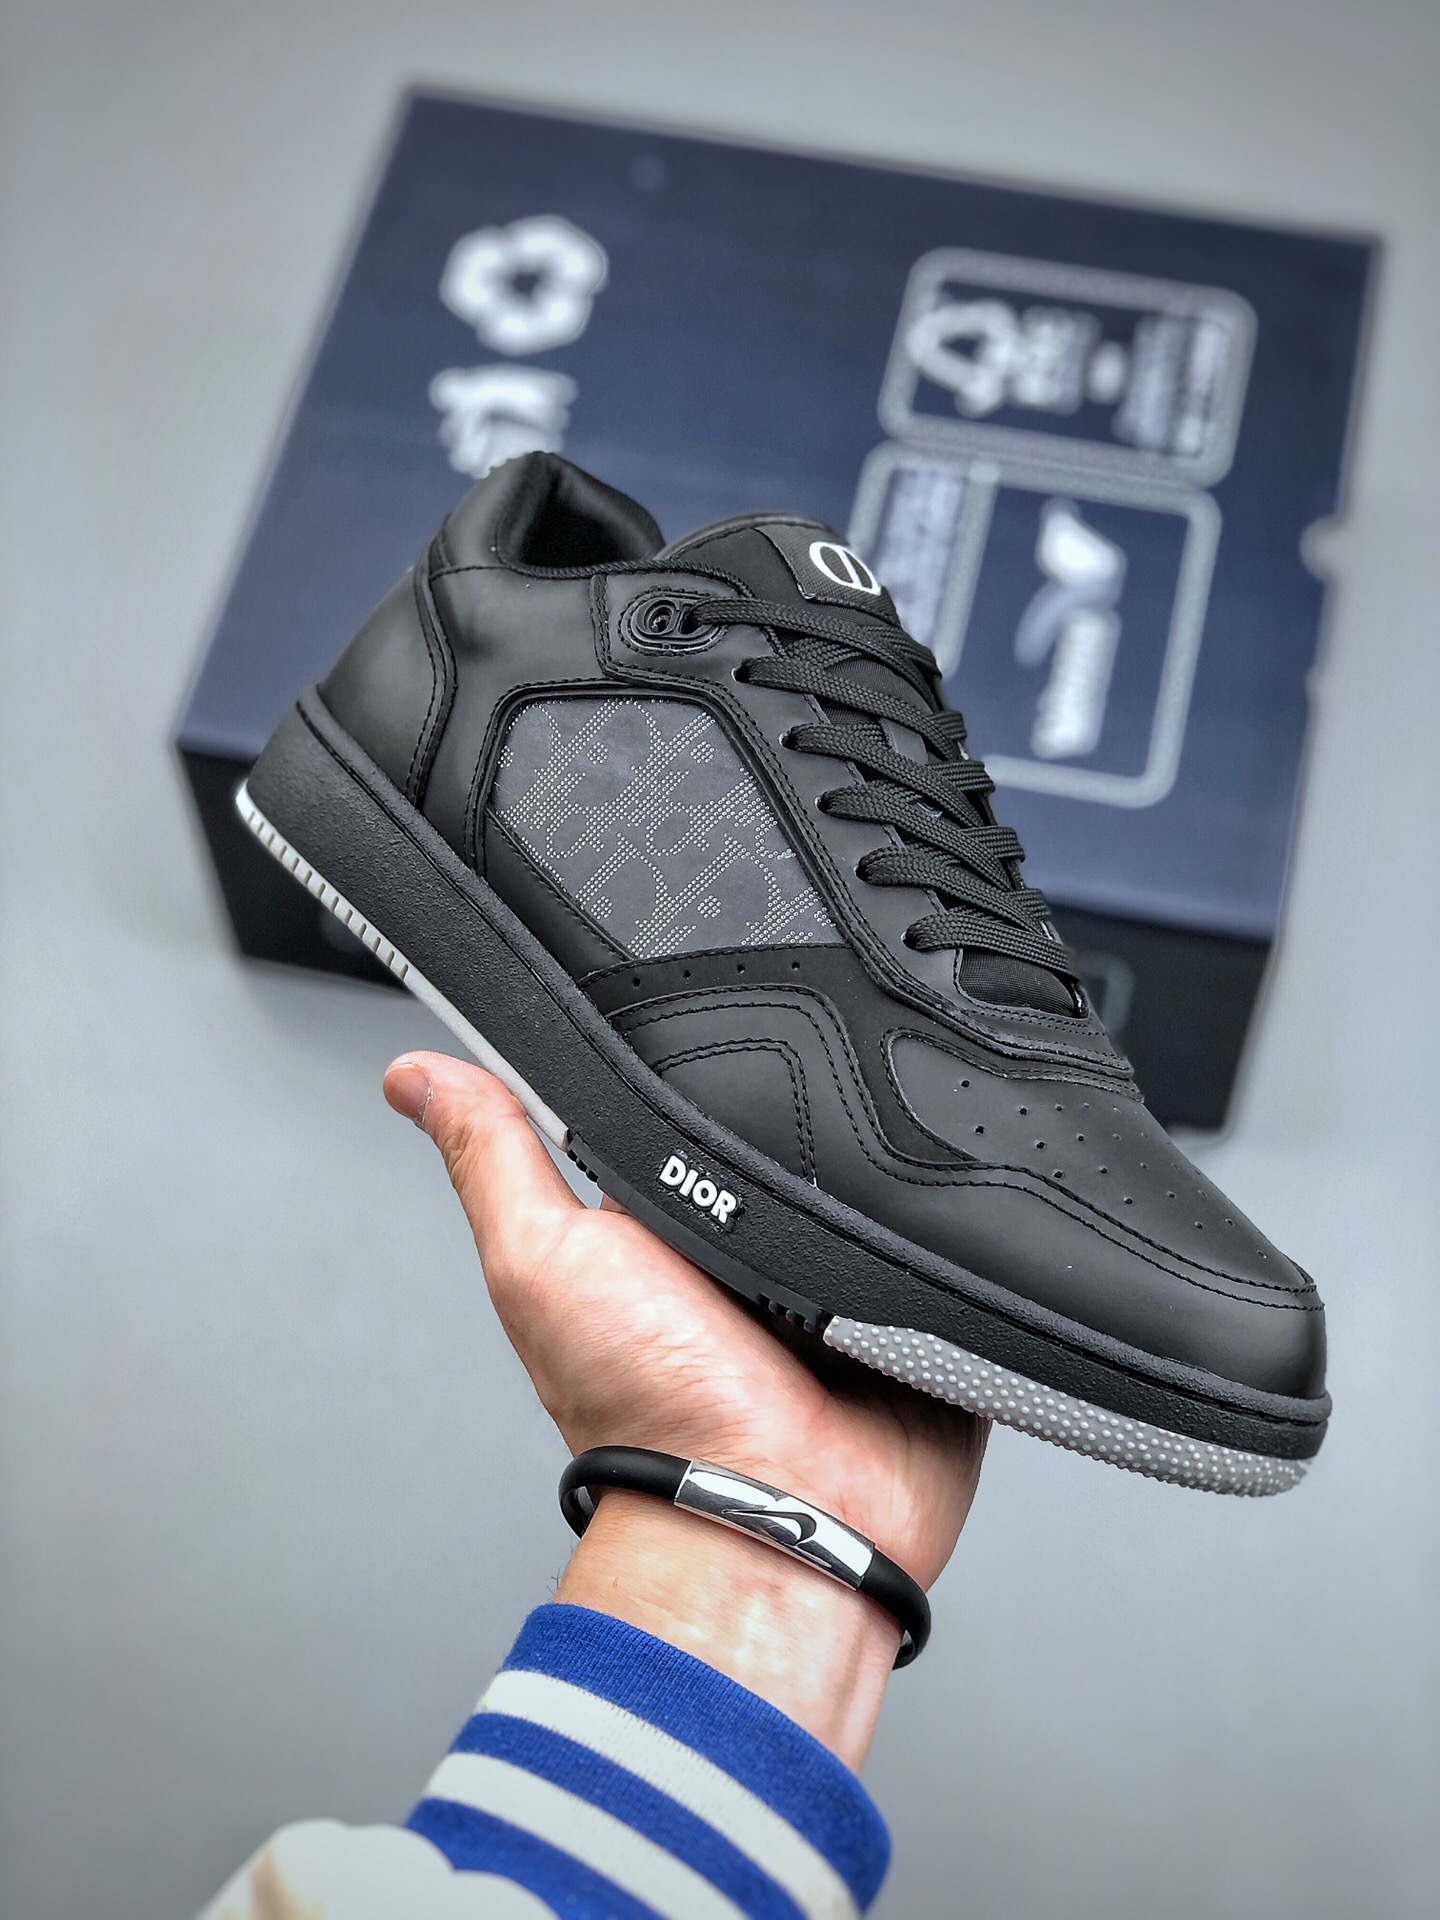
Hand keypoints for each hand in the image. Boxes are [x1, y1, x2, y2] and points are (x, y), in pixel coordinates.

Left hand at [385, 1051, 986, 1764]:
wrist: (772, 1516)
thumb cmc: (649, 1414)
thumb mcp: (542, 1261)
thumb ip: (492, 1159)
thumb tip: (414, 1076)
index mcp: (664, 1225)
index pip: (683, 1108)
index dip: (691, 1068)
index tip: (702, 1030)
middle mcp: (752, 1251)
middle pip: (786, 1136)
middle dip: (796, 1117)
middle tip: (790, 1145)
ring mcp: (841, 1281)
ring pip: (872, 1178)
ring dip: (875, 1172)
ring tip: (857, 1191)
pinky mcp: (919, 1310)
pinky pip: (950, 1240)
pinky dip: (945, 1226)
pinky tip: (923, 1220)